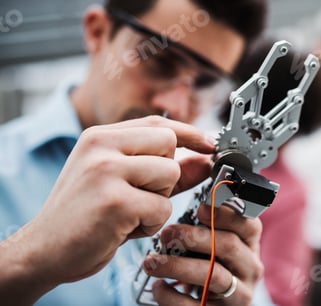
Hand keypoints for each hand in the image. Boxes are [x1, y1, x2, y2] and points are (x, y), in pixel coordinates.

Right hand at [0, 116, 213, 304]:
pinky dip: (152, 223)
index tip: (209, 144)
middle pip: (169, 144)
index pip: (158, 123)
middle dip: (166, 174)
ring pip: (170, 174)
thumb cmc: (84, 214)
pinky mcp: (115, 201)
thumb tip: (204, 159)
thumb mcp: (122, 183)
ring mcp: (106, 171)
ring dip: (159, 200)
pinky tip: (125, 228)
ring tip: (130, 212)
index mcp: (99, 136)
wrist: (44, 250)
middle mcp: (101, 146)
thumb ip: (164, 169)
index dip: (189, 133)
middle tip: (140, 194)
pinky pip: (163, 208)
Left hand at [143, 205, 263, 305]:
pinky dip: (171, 296)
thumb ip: (210, 228)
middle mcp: (250, 269)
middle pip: (228, 246)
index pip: (250, 225)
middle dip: (193, 236)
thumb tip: (192, 202)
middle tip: (166, 234)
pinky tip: (158, 287)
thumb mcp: (217, 247)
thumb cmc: (210, 269)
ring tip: (151, 262)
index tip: (200, 207)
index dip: (226, 214)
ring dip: (178, 266)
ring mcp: (239, 294)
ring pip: (213, 275)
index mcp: (249, 246)